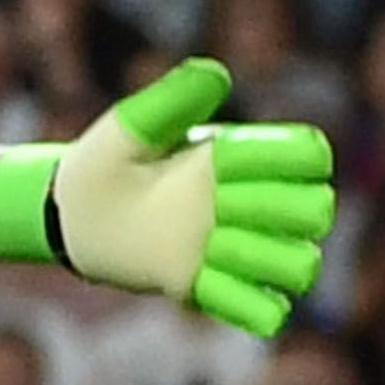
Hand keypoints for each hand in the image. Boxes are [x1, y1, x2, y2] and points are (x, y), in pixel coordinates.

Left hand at [0, 60, 337, 336]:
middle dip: (278, 208)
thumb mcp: (127, 129)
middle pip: (317, 211)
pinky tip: (202, 281)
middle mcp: (248, 204)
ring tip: (211, 247)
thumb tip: (218, 74)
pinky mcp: (210, 288)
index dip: (288, 159)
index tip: (229, 160)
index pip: (310, 156)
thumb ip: (170, 101)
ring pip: (301, 265)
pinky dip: (249, 304)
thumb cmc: (100, 164)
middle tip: (220, 204)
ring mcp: (234, 250)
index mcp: (240, 159)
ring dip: (264, 256)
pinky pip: (263, 310)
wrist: (67, 216)